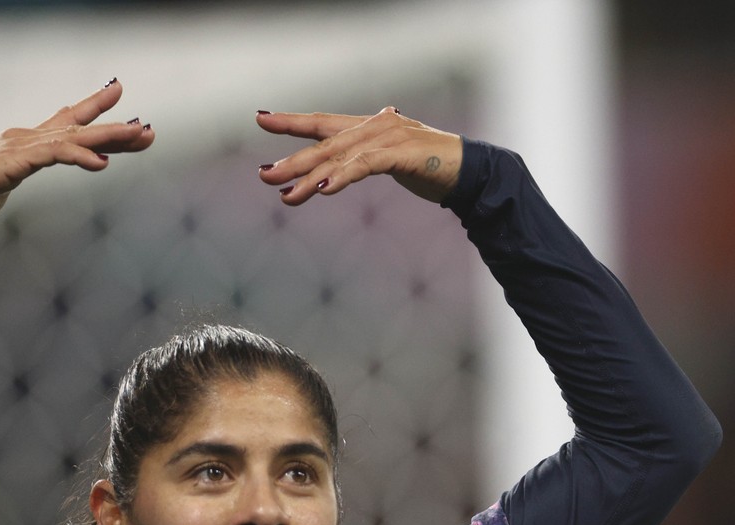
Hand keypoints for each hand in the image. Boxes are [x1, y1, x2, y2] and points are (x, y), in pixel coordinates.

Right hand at [0, 81, 154, 228]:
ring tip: (138, 137)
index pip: (66, 123)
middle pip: (78, 128)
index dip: (93, 110)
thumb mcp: (1, 183)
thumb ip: (14, 175)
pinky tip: (101, 163)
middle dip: (115, 129)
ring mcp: (20, 147)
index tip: (118, 94)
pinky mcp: (15, 161)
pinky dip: (79, 157)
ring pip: (74, 137)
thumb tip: (15, 176)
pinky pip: (54, 156)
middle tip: (147, 130)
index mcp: (25, 144)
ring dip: (109, 137)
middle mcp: (26, 138)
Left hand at [255, 107, 461, 205]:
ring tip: (286, 194)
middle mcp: (375, 126)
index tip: (262, 120)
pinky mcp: (402, 154)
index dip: (292, 121)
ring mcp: (389, 138)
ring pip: (339, 157)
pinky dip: (342, 177)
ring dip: (310, 177)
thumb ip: (367, 160)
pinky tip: (323, 189)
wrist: (473, 170)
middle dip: (292, 160)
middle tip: (264, 176)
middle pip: (324, 144)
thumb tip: (344, 166)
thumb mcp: (393, 161)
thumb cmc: (433, 168)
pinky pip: (364, 165)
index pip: (323, 123)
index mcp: (370, 127)